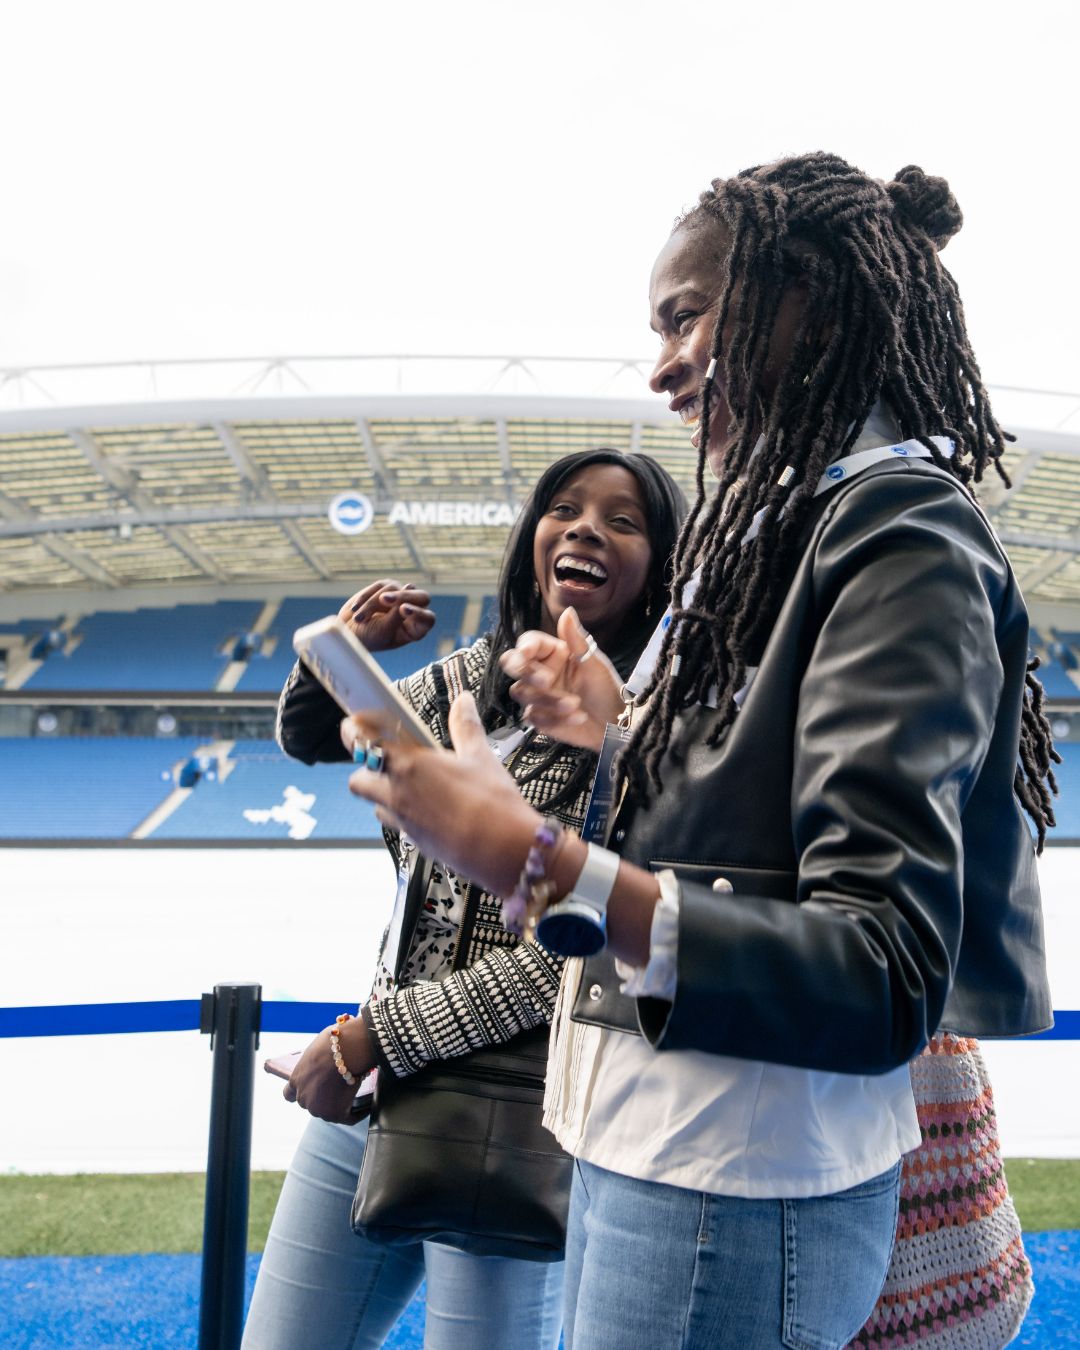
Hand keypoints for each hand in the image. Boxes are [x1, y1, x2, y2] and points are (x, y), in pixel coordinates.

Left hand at [283, 1018, 372, 1123]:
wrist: (345, 1049)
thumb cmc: (334, 1042)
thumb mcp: (317, 1051)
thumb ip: (317, 1063)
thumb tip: (331, 1063)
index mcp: (296, 1080)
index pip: (289, 1094)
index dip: (303, 1091)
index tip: (313, 1089)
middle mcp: (303, 1097)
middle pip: (312, 1104)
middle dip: (324, 1097)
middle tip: (342, 1089)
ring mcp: (317, 1108)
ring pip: (330, 1111)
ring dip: (341, 1105)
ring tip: (358, 1096)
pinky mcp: (334, 1114)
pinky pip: (349, 1118)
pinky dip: (359, 1113)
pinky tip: (368, 1105)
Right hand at [338, 581, 435, 652]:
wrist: (347, 633)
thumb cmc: (368, 638)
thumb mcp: (383, 630)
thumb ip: (397, 613)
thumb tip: (410, 586)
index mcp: (416, 630)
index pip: (428, 619)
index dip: (418, 612)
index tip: (402, 610)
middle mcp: (413, 612)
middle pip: (422, 597)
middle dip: (402, 597)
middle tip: (384, 599)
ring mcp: (401, 598)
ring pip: (395, 590)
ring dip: (373, 604)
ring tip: (358, 618)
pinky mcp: (387, 588)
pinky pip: (381, 585)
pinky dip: (366, 597)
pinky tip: (355, 609)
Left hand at [345, 692, 540, 896]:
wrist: (500, 849)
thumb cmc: (490, 802)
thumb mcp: (480, 757)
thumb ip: (465, 727)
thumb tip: (463, 703)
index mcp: (408, 765)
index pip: (363, 744)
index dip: (353, 732)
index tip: (352, 725)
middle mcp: (397, 794)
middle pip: (358, 780)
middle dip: (366, 770)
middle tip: (388, 760)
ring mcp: (404, 821)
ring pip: (375, 806)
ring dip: (383, 795)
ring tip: (410, 786)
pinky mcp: (415, 841)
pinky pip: (398, 825)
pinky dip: (404, 815)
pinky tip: (429, 809)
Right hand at [500, 608, 624, 751]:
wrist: (614, 724)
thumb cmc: (606, 690)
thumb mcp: (594, 663)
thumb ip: (576, 639)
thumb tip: (567, 611)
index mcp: (553, 653)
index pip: (528, 643)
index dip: (523, 646)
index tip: (527, 653)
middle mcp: (541, 671)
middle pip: (512, 664)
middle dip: (526, 672)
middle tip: (546, 681)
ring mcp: (537, 695)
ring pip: (522, 692)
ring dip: (549, 700)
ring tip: (576, 704)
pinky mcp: (538, 718)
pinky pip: (533, 717)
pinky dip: (555, 719)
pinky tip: (577, 718)